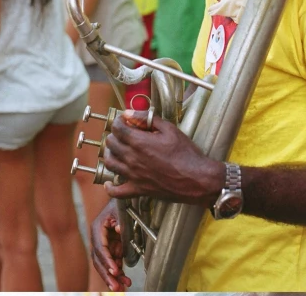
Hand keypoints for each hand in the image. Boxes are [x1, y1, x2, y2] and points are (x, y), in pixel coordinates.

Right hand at [90, 199, 131, 291]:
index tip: (114, 271)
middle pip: (99, 261)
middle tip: (115, 287)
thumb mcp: (119, 209)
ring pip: (106, 265)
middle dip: (107, 275)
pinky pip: (114, 263)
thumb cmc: (119, 204)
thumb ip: (119, 220)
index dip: (107, 261)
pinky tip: (126, 281)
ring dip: (113, 277)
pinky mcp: (112, 249)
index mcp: (97, 229)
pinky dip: (120, 273)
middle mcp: (98, 239)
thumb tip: (117, 230)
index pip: (100, 249)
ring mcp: (105, 245)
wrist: (121, 197)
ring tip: (122, 287)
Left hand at [103, 109, 224, 205]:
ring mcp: (133, 176)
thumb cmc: (185, 153)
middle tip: (122, 132)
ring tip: (116, 150)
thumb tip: (129, 113)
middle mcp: (132, 159)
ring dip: (110, 154)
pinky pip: (117, 192)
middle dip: (114, 135)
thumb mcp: (169, 129)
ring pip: (110, 164)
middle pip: (111, 144)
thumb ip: (147, 119)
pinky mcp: (138, 190)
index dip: (118, 121)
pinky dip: (110, 187)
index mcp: (139, 142)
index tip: (124, 120)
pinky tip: (110, 182)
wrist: (196, 179)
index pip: (118, 128)